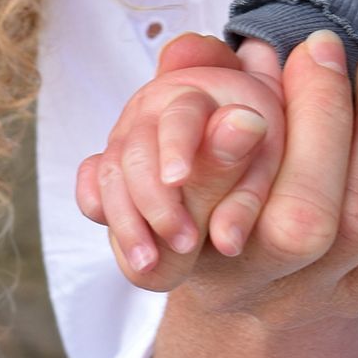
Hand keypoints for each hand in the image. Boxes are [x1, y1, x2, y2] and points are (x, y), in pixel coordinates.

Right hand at [76, 31, 287, 286]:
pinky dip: (98, 209)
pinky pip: (92, 184)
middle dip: (156, 203)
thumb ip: (249, 168)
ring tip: (150, 264)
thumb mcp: (265, 160)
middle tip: (187, 244)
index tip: (178, 180)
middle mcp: (153, 107)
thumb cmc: (257, 152)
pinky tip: (119, 240)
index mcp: (199, 93)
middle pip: (137, 152)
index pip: (181, 116)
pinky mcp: (111, 162)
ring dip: (127, 223)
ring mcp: (126, 133)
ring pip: (111, 174)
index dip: (176, 147)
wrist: (232, 155)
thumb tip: (241, 151)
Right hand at [163, 37, 357, 331]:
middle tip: (324, 48)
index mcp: (197, 254)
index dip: (230, 152)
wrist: (253, 280)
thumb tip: (188, 48)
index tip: (256, 71)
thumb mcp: (181, 153)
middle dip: (323, 114)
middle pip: (305, 221)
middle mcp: (259, 287)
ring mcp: (324, 294)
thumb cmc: (218, 194)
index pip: (209, 213)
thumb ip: (186, 99)